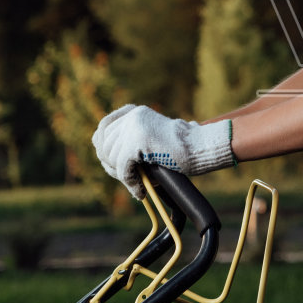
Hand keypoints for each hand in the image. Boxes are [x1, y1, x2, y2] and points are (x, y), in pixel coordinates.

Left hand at [91, 105, 233, 196]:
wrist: (199, 147)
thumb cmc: (181, 148)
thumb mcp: (151, 139)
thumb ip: (130, 142)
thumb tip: (106, 160)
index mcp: (134, 111)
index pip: (104, 127)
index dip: (103, 147)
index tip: (110, 163)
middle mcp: (131, 116)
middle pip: (104, 144)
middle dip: (111, 165)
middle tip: (128, 179)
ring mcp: (133, 127)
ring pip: (111, 157)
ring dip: (121, 175)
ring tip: (137, 184)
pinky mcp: (137, 142)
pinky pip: (123, 168)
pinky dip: (130, 183)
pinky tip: (140, 190)